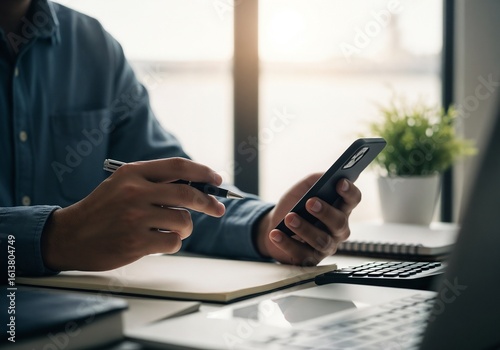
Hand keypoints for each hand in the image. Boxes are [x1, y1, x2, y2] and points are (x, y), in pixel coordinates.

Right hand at [41, 158, 225, 270]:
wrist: (70, 236)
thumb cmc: (102, 210)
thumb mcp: (122, 185)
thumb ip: (155, 182)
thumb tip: (197, 187)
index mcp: (133, 172)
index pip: (178, 167)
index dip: (203, 172)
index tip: (217, 180)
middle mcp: (135, 192)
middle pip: (188, 194)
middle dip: (209, 202)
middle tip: (218, 208)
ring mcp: (136, 217)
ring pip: (183, 221)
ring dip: (185, 228)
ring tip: (170, 229)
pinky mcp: (136, 241)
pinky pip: (173, 242)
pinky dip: (172, 243)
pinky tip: (156, 241)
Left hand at [255, 174, 360, 265]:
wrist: (275, 224)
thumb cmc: (295, 204)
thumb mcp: (305, 187)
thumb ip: (317, 180)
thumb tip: (327, 176)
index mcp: (340, 208)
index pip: (352, 200)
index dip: (350, 192)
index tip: (340, 183)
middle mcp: (338, 230)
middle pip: (340, 223)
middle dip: (325, 212)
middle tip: (310, 202)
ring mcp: (326, 246)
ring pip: (322, 241)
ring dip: (304, 228)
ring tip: (289, 218)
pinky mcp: (310, 260)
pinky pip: (301, 254)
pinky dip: (286, 243)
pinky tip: (276, 233)